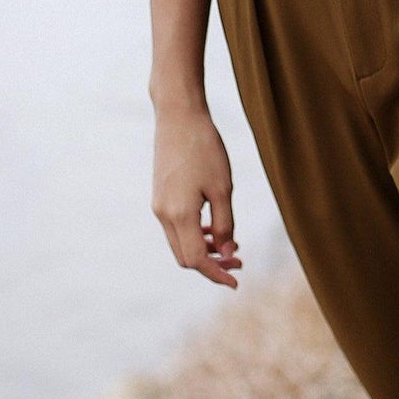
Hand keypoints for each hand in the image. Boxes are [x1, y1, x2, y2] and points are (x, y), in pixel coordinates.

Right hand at [151, 103, 242, 286]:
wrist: (178, 116)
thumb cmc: (204, 149)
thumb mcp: (223, 188)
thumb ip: (225, 224)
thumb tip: (227, 254)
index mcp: (179, 215)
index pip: (196, 260)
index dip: (217, 274)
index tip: (237, 281)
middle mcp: (163, 214)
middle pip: (185, 257)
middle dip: (211, 265)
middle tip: (239, 262)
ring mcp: (159, 205)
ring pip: (180, 243)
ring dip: (204, 250)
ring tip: (231, 246)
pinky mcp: (160, 196)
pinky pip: (176, 227)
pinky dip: (195, 234)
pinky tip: (214, 228)